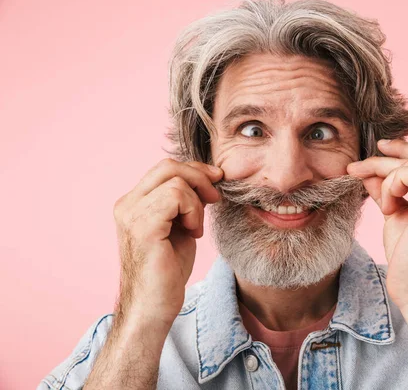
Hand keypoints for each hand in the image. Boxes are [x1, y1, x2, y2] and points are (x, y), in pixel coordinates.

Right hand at [112, 158, 222, 326]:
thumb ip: (185, 202)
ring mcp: (131, 213)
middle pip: (167, 166)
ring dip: (196, 202)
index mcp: (134, 203)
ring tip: (195, 227)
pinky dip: (193, 211)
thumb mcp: (180, 226)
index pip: (164, 169)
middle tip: (215, 197)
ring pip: (175, 180)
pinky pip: (176, 195)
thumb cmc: (167, 271)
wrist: (154, 306)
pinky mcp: (142, 225)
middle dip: (199, 177)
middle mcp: (127, 204)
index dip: (194, 170)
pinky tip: (193, 232)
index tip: (216, 181)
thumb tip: (207, 179)